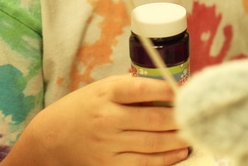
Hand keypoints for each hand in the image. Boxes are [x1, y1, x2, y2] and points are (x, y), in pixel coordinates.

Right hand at [2, 74, 189, 165]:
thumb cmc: (83, 108)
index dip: (166, 89)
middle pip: (152, 119)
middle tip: (198, 115)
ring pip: (151, 143)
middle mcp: (106, 119)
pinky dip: (163, 160)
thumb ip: (132, 88)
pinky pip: (141, 164)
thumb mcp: (102, 89)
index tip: (184, 89)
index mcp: (105, 95)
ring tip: (194, 134)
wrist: (49, 139)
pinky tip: (178, 153)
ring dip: (177, 139)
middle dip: (179, 118)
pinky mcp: (106, 165)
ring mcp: (106, 145)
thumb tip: (170, 88)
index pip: (140, 89)